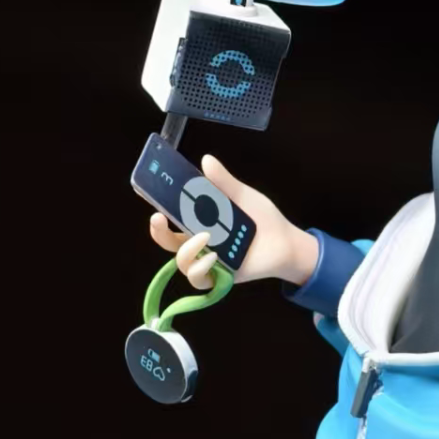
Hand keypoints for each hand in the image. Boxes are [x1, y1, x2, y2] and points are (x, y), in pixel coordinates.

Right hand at [147, 153, 315, 289]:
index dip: (159, 213)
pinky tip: (213, 257)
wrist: (286, 240)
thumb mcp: (242, 196)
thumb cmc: (263, 219)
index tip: (152, 201)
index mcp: (200, 223)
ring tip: (204, 237)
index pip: (171, 220)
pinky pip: (200, 279)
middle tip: (158, 218)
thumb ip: (223, 182)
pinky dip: (201, 269)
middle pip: (167, 242)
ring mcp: (208, 261)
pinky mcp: (220, 277)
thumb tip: (206, 159)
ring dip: (187, 249)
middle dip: (158, 231)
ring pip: (182, 261)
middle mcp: (199, 243)